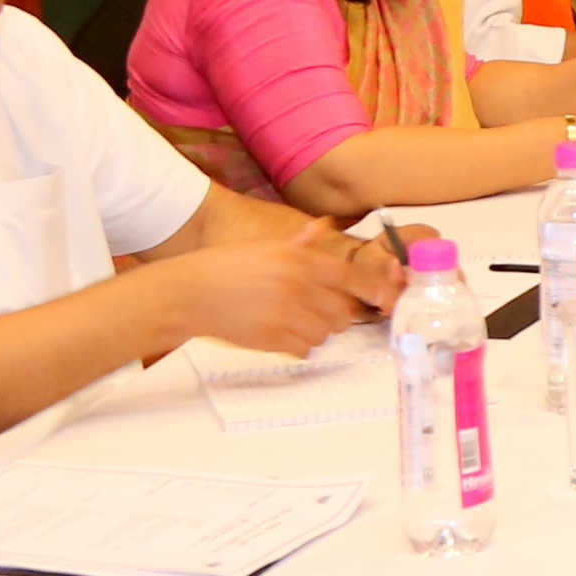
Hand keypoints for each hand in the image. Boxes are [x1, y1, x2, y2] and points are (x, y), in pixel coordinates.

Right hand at [176, 221, 387, 354]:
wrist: (190, 292)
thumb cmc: (226, 267)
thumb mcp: (265, 246)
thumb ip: (300, 242)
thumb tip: (323, 226)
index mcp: (299, 260)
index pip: (352, 278)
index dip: (374, 289)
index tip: (386, 298)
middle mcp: (297, 286)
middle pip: (344, 312)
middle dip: (336, 313)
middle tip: (316, 308)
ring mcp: (286, 314)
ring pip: (326, 333)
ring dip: (317, 330)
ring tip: (293, 319)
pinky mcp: (273, 338)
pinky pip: (305, 349)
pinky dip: (299, 345)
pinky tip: (281, 332)